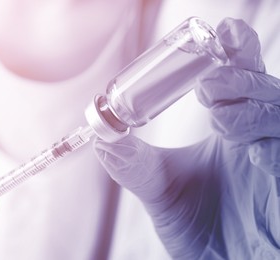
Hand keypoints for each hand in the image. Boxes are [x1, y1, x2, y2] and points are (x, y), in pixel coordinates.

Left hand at [94, 18, 279, 258]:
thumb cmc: (196, 226)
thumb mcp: (159, 189)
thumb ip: (132, 163)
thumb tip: (100, 133)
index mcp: (233, 131)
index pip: (241, 78)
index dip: (236, 52)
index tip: (219, 34)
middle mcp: (261, 141)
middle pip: (267, 92)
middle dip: (241, 81)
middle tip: (209, 87)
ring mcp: (279, 167)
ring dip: (253, 112)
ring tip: (220, 120)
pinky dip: (275, 154)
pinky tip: (254, 156)